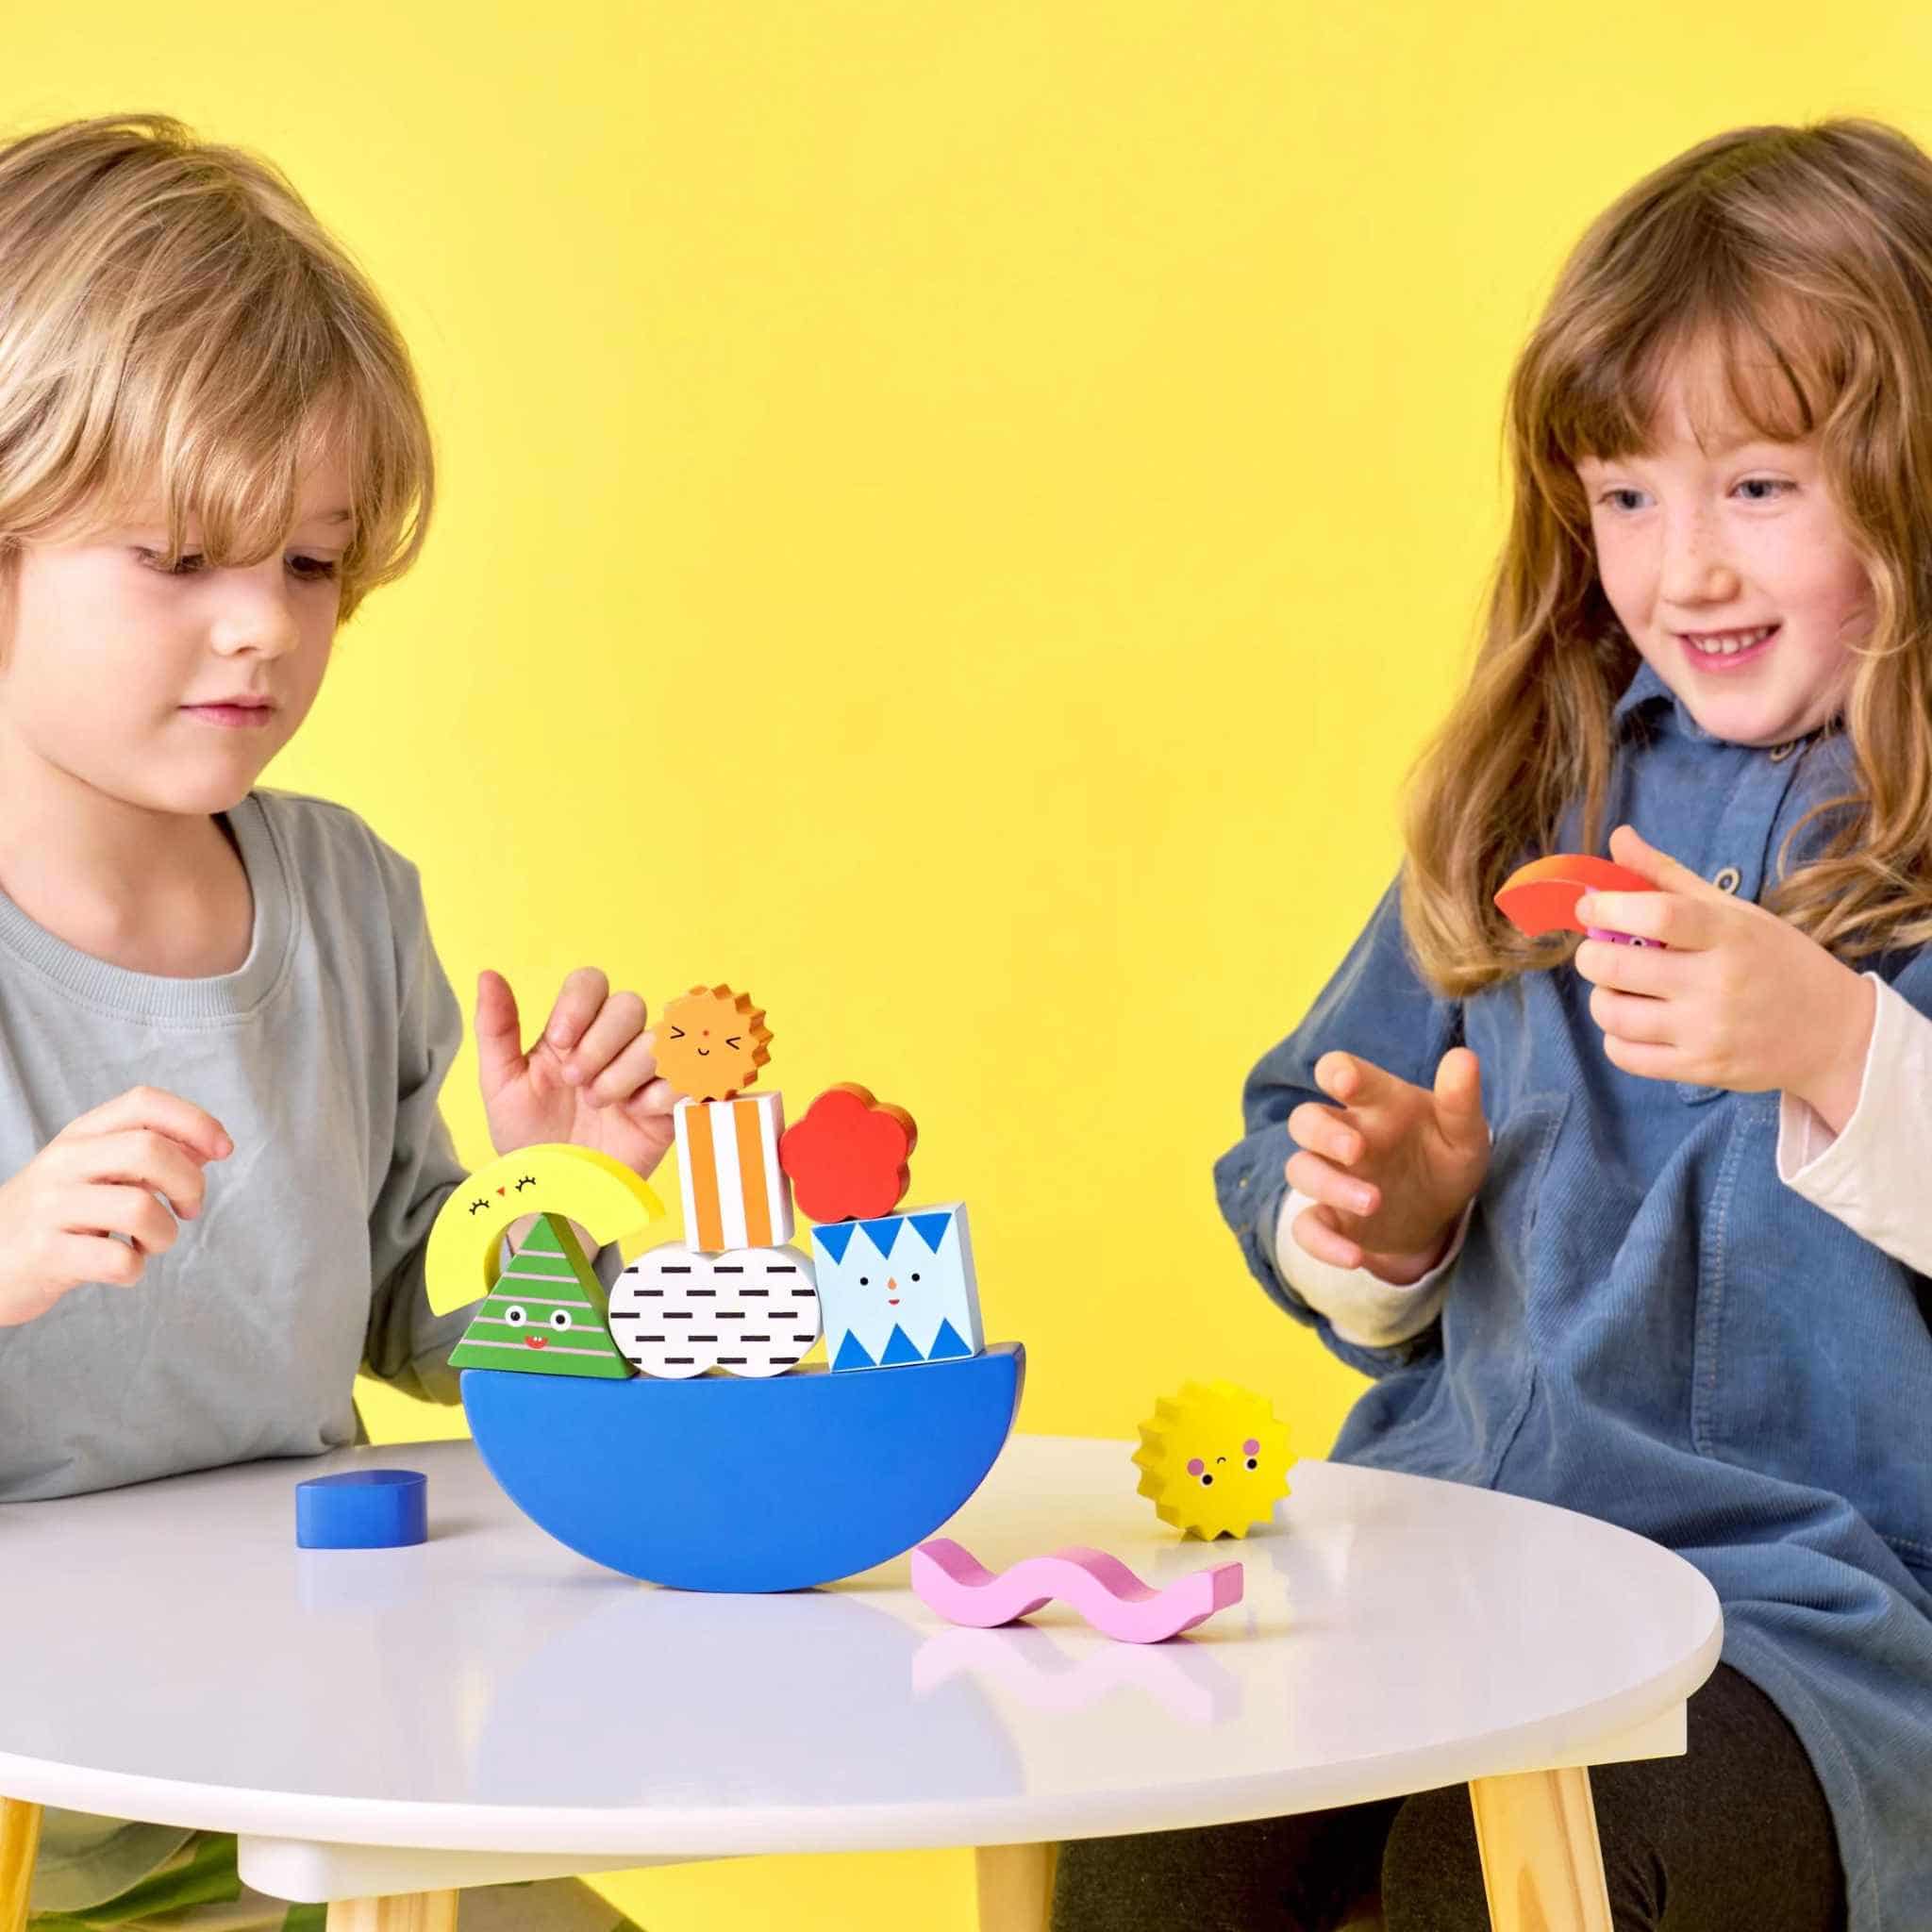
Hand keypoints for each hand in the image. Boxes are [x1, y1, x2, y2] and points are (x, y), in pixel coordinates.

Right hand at [0, 1087, 231, 1326]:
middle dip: (189, 1183)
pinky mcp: (45, 1255)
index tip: (224, 1150)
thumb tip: (211, 1147)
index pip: (145, 1102)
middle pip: (150, 1150)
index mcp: (80, 1135)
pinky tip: (122, 1266)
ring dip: (165, 1234)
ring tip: (149, 1243)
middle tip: (188, 1208)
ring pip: (140, 1208)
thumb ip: (149, 1155)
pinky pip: (119, 1261)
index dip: (195, 1121)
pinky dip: (136, 1270)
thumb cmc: (55, 1216)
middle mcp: (63, 1163)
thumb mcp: (94, 1172)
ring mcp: (50, 1208)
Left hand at [475, 968, 676, 1179]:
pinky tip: (632, 1116)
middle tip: (575, 1081)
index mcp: (574, 1031)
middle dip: (600, 1043)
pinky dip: (657, 1095)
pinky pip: (685, 1079)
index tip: (557, 1043)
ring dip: (623, 1072)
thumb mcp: (501, 1083)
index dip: (579, 1004)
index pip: (591, 982)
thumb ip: (496, 1028)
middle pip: (629, 1004)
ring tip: (599, 1105)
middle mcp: (613, 1046)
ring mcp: (644, 1075)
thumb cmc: (526, 1138)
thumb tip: (488, 974)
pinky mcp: (669, 1106)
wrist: (552, 1193)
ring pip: (658, 1040)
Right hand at [1284, 1047, 1489, 1282]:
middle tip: (1356, 1151)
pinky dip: (1322, 1243)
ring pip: (1301, 1170)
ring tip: (1373, 1202)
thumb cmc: (1446, 1157)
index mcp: (1374, 1102)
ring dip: (1330, 1185)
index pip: (1338, 1071)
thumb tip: (1463, 1057)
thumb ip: (1461, 1099)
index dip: (1334, 1072)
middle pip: (1305, 1120)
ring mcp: (1332, 1176)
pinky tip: (1354, 1257)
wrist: (1439, 1214)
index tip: (1344, 1082)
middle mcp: (1344, 1135)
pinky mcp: (1331, 1218)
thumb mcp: (1464, 1132)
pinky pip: (1305, 1227)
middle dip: (1323, 1133)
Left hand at [1573, 825, 1875, 1123]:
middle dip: (1591, 954)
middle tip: (1598, 950)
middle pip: (1617, 965)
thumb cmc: (1777, 961)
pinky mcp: (1701, 1069)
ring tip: (1618, 987)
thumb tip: (1618, 837)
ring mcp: (1708, 1031)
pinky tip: (1633, 1022)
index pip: (1656, 915)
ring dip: (1601, 997)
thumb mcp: (1734, 912)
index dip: (1607, 908)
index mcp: (1729, 934)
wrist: (1833, 1033)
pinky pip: (1625, 1055)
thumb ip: (1668, 876)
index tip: (1589, 907)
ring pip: (1612, 1013)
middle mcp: (1718, 983)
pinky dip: (1614, 1037)